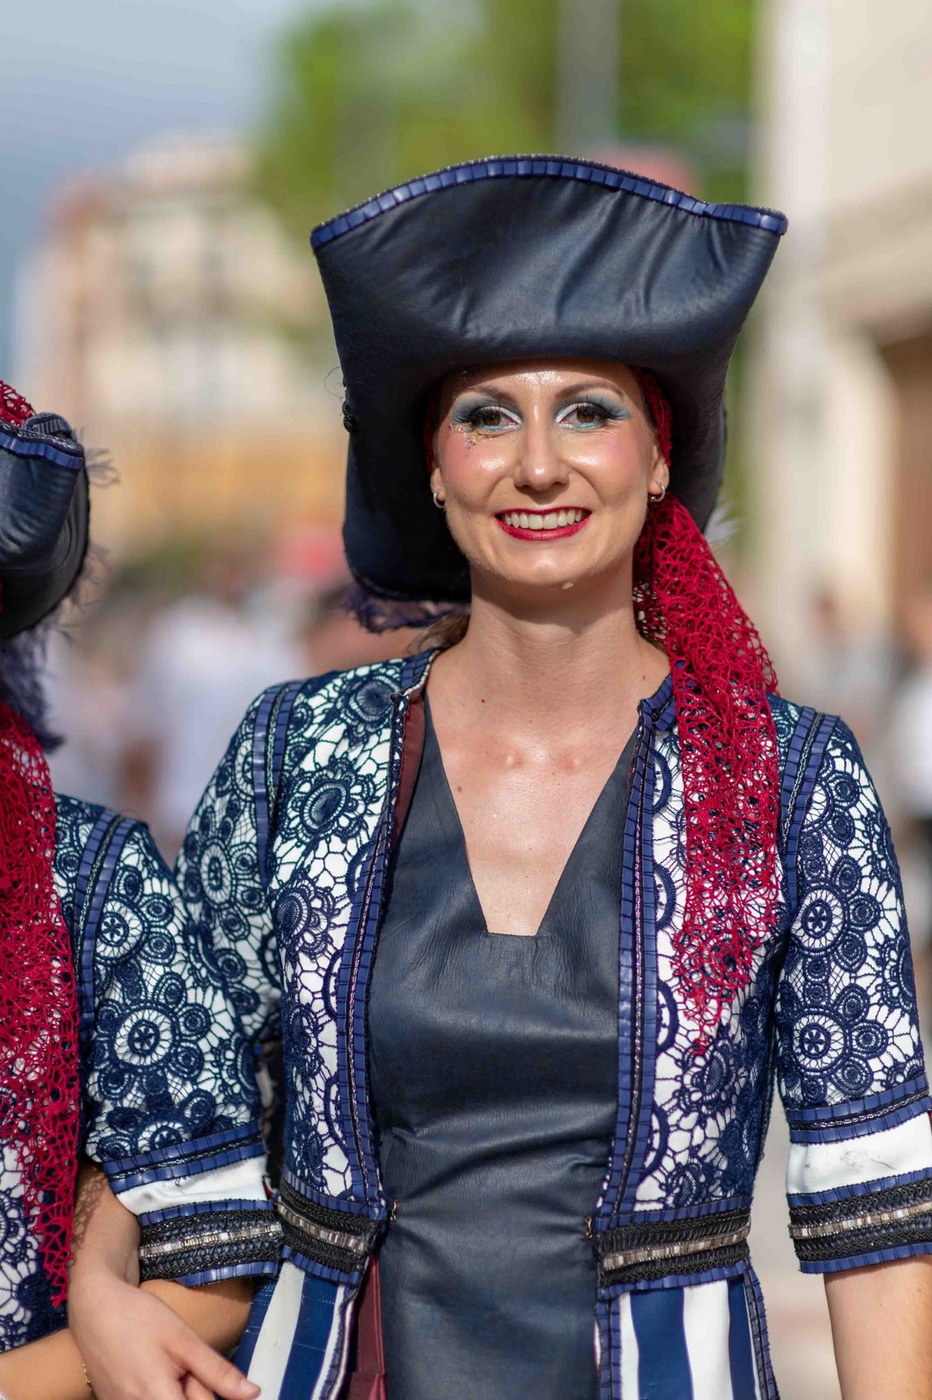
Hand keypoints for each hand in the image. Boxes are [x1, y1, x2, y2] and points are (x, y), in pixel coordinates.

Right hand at [69, 1274, 258, 1399]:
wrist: (95, 1309)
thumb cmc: (140, 1318)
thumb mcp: (184, 1339)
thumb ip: (217, 1372)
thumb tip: (253, 1394)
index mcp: (158, 1399)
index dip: (211, 1396)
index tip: (205, 1376)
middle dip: (196, 1392)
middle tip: (187, 1366)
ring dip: (180, 1391)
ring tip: (172, 1367)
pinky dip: (162, 1391)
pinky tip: (157, 1371)